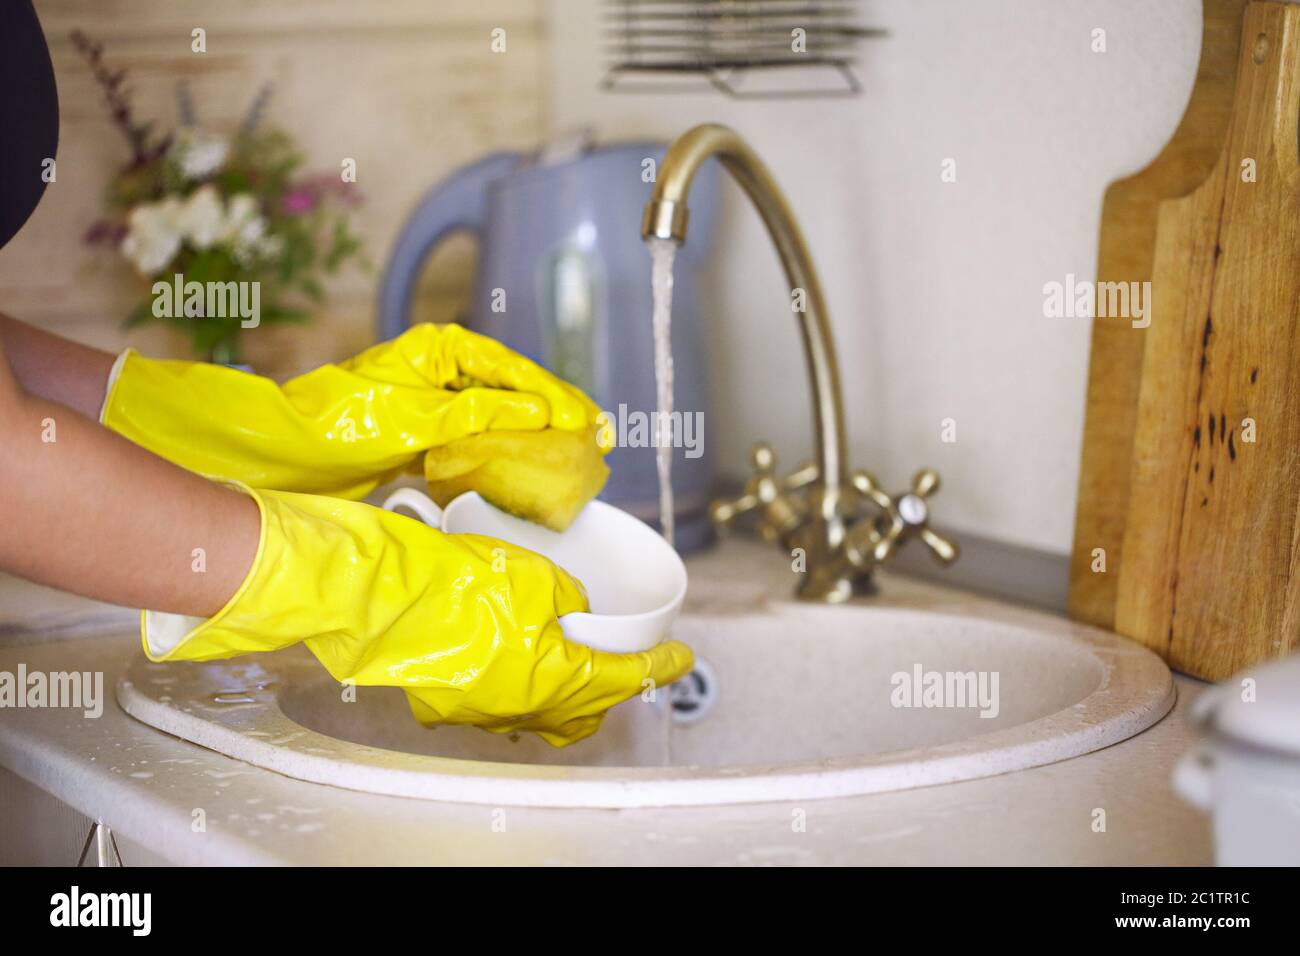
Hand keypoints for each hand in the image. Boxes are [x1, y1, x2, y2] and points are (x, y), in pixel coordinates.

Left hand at [103, 323, 603, 498]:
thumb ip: (481, 412)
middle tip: (598, 437)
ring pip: (499, 413)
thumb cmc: (343, 423)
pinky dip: (504, 449)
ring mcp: (434, 398)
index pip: (514, 370)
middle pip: (513, 388)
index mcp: (441, 348)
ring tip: (574, 452)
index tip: (589, 422)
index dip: (556, 396)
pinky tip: (529, 465)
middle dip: (555, 413)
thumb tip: (540, 412)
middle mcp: (441, 367)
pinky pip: (478, 435)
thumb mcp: (418, 418)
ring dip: (535, 434)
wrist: (287, 452)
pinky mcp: (425, 431)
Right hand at [141, 487, 692, 745]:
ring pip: (543, 713)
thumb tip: (571, 604)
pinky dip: (525, 688)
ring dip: (569, 693)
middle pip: (585, 711)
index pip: (622, 676)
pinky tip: (522, 662)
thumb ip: (563, 595)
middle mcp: (520, 705)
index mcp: (553, 676)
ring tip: (580, 662)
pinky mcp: (446, 700)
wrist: (369, 596)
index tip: (683, 657)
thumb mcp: (529, 573)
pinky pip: (502, 703)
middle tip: (630, 661)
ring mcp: (479, 708)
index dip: (658, 665)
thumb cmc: (449, 578)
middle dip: (614, 689)